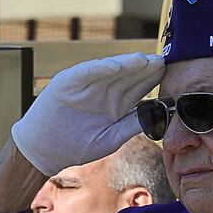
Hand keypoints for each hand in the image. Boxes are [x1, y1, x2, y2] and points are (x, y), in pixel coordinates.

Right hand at [11, 53, 164, 175]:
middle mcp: (102, 91)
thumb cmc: (75, 147)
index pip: (138, 88)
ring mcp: (85, 85)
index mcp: (115, 105)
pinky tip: (116, 66)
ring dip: (126, 65)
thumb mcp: (110, 139)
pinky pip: (86, 72)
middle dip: (144, 68)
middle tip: (162, 61)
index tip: (168, 74)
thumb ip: (132, 125)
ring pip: (110, 71)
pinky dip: (100, 68)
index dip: (152, 80)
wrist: (44, 151)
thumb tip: (157, 114)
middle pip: (127, 76)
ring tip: (143, 60)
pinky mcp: (68, 82)